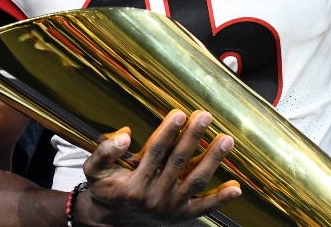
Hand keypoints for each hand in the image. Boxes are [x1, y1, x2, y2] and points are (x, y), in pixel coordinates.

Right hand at [75, 109, 240, 225]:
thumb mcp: (94, 170)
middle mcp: (154, 197)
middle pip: (178, 162)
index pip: (154, 153)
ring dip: (212, 160)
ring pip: (194, 181)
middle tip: (206, 116)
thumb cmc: (106, 188)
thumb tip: (125, 135)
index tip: (179, 113)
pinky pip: (203, 207)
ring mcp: (170, 207)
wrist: (110, 220)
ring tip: (226, 140)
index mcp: (133, 185)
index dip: (168, 132)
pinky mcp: (182, 215)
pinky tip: (236, 187)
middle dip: (193, 137)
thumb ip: (104, 151)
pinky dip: (220, 198)